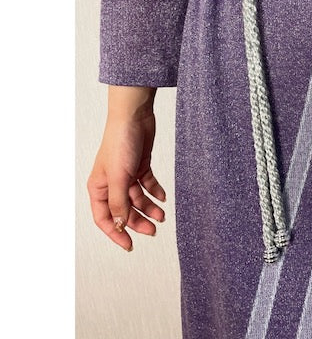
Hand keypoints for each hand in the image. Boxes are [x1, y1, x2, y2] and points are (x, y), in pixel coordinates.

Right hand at [87, 86, 165, 251]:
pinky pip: (147, 184)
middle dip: (138, 221)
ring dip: (149, 208)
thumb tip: (120, 224)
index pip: (104, 218)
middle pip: (124, 210)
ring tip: (162, 215)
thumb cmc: (120, 143)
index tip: (130, 245)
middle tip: (154, 230)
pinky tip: (163, 197)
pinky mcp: (140, 164)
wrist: (134, 116)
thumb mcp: (119, 177)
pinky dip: (155, 192)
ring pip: (137, 198)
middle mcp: (111, 183)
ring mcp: (126, 174)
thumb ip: (119, 202)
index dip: (116, 233)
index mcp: (98, 187)